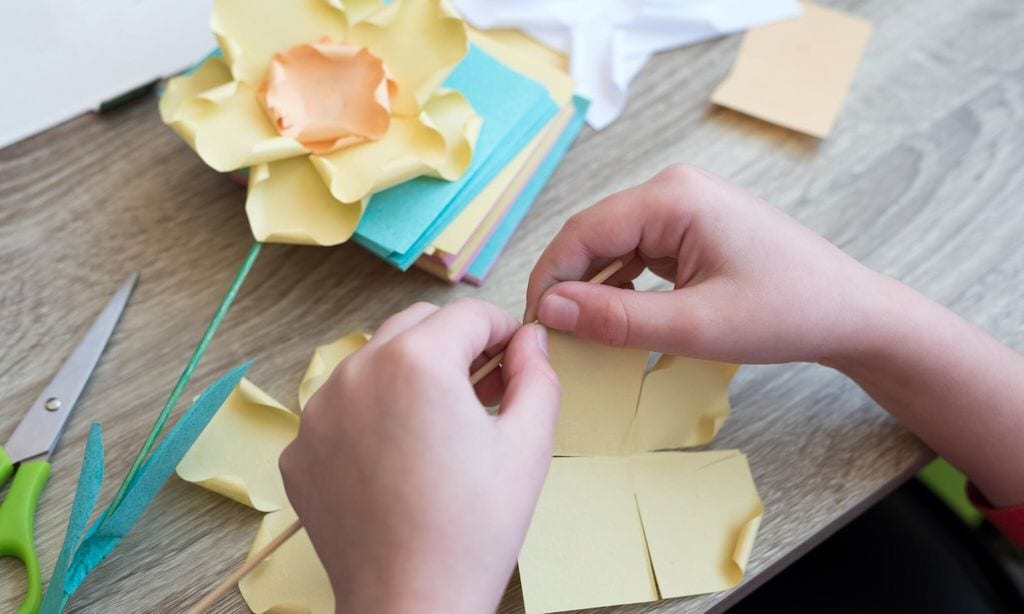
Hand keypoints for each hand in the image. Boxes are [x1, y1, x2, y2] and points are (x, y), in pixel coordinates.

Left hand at [279, 300, 559, 613]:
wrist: (410, 604)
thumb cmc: (474, 529)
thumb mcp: (529, 445)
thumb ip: (537, 374)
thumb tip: (530, 340)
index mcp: (417, 361)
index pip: (468, 314)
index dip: (502, 329)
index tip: (515, 355)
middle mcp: (358, 371)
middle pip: (416, 326)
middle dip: (454, 345)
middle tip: (483, 390)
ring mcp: (319, 411)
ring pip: (374, 362)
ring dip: (408, 375)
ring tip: (438, 427)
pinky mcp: (300, 449)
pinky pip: (341, 408)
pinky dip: (370, 416)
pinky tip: (396, 460)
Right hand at [527, 164, 1023, 509]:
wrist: (850, 313)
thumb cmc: (786, 314)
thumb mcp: (694, 327)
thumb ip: (616, 319)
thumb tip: (549, 310)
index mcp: (673, 196)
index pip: (582, 231)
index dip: (549, 279)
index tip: (534, 327)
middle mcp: (673, 188)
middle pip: (592, 234)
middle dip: (568, 284)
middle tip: (552, 336)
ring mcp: (683, 205)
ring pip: (611, 245)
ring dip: (592, 286)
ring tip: (578, 333)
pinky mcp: (690, 227)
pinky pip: (636, 252)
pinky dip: (619, 284)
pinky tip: (614, 318)